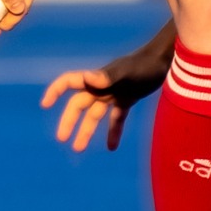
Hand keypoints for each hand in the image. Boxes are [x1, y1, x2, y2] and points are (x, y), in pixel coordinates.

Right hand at [41, 41, 172, 151]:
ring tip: (78, 148)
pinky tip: (111, 148)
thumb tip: (85, 78)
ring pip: (94, 115)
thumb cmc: (145, 66)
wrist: (165, 62)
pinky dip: (112, 132)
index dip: (55, 91)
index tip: (45, 105)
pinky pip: (116, 119)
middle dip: (69, 121)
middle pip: (78, 105)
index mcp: (96, 79)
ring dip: (86, 131)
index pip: (69, 82)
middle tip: (62, 138)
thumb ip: (107, 76)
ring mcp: (113, 94)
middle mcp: (101, 87)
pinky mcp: (126, 100)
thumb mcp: (126, 73)